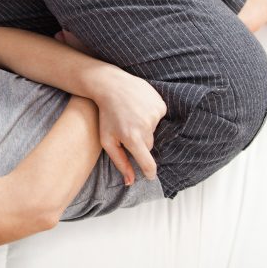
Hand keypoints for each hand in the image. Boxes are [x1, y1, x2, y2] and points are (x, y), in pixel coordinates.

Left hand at [90, 67, 167, 185]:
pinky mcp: (160, 105)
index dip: (149, 171)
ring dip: (144, 127)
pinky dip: (150, 115)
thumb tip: (130, 182)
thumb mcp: (107, 140)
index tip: (149, 175)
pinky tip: (138, 107)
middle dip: (139, 141)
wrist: (111, 85)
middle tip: (127, 129)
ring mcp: (154, 115)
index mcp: (132, 138)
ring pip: (153, 131)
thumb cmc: (106, 115)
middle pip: (148, 145)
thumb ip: (120, 162)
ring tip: (130, 115)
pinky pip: (158, 118)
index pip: (148, 162)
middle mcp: (146, 127)